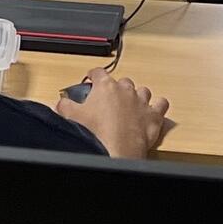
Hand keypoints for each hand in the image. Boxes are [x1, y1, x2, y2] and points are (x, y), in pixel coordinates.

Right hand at [54, 69, 173, 159]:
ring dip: (138, 95)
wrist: (116, 150)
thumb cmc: (96, 133)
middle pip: (123, 81)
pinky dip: (158, 106)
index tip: (92, 78)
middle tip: (110, 98)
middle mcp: (126, 90)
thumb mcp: (71, 116)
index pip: (99, 72)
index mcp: (105, 86)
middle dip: (117, 88)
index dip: (94, 75)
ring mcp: (142, 102)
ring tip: (131, 103)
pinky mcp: (154, 116)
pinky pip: (162, 104)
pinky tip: (153, 109)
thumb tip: (61, 103)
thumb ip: (65, 105)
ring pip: (143, 90)